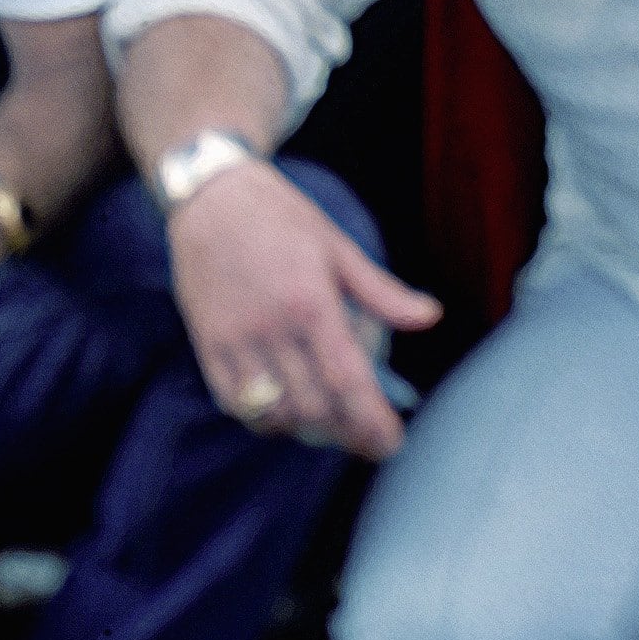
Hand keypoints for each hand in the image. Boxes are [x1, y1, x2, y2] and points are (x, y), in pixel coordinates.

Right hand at [163, 158, 439, 459]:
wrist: (212, 197)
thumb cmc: (281, 217)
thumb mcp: (338, 247)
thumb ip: (382, 292)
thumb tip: (430, 316)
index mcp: (311, 302)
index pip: (347, 381)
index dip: (371, 422)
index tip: (390, 443)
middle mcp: (271, 328)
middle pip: (313, 407)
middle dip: (345, 434)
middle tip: (366, 437)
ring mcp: (235, 340)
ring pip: (274, 413)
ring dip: (305, 430)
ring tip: (330, 426)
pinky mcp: (208, 344)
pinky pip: (234, 402)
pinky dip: (263, 419)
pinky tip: (284, 412)